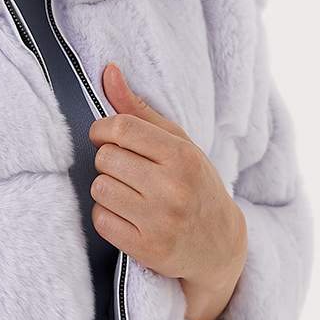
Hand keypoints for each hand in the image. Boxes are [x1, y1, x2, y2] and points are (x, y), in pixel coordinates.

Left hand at [87, 63, 246, 319]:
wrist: (220, 245)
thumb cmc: (195, 184)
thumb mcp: (178, 143)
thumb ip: (139, 110)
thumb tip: (108, 70)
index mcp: (182, 156)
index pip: (121, 129)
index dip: (102, 130)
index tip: (107, 137)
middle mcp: (173, 189)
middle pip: (105, 158)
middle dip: (109, 161)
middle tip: (128, 170)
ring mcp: (160, 221)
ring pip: (99, 189)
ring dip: (107, 190)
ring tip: (130, 194)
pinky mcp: (147, 249)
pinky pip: (101, 220)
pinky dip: (107, 216)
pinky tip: (127, 216)